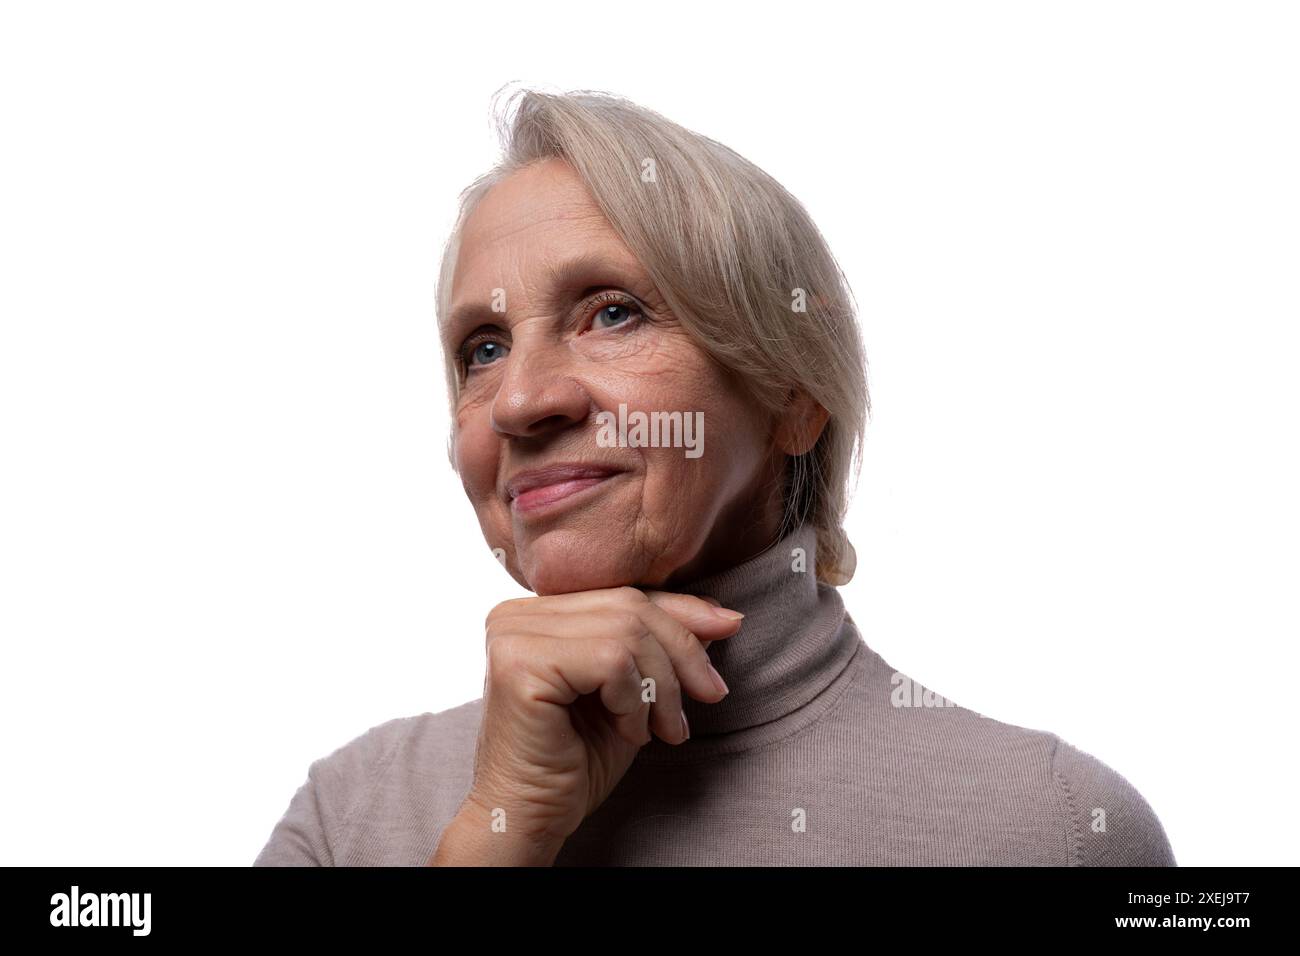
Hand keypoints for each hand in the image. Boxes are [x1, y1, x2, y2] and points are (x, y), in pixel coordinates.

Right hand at [429, 585, 741, 864]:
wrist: (530, 818)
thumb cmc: (576, 761)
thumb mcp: (634, 694)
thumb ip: (662, 649)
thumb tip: (722, 617)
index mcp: (536, 612)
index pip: (623, 593)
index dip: (682, 610)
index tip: (728, 628)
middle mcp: (516, 615)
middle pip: (629, 605)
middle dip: (682, 650)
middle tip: (711, 695)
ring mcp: (512, 635)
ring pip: (626, 631)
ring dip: (662, 686)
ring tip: (665, 729)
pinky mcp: (519, 664)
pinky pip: (609, 660)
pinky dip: (635, 701)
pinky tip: (630, 732)